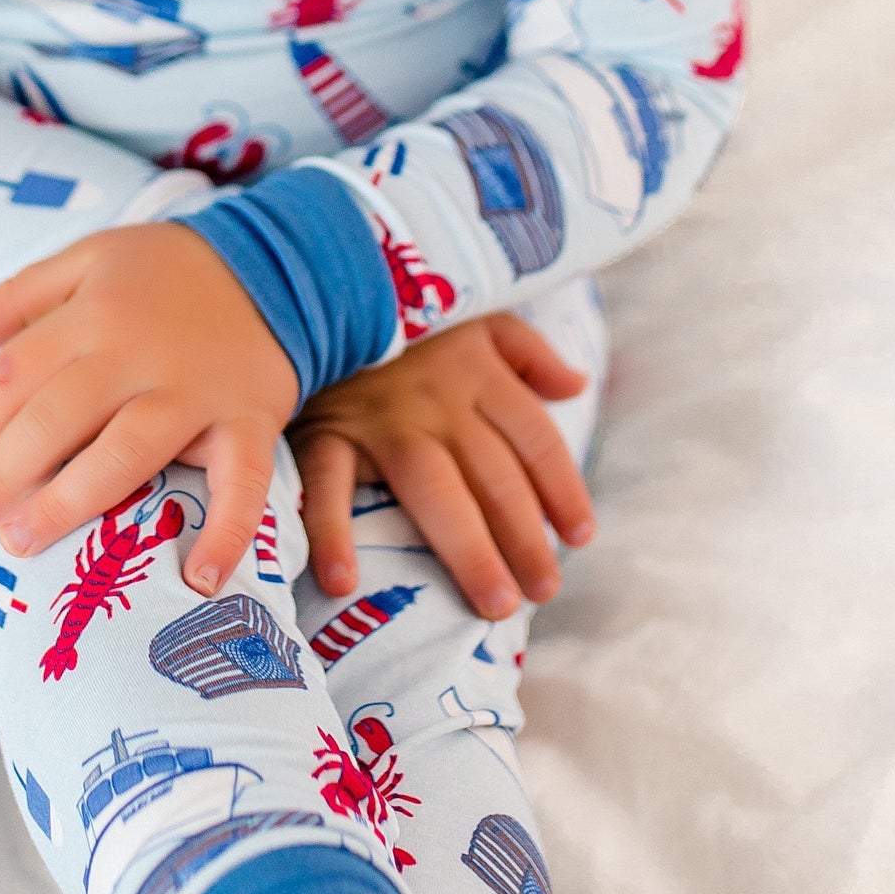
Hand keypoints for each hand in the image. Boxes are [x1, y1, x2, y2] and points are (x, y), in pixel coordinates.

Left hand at [0, 225, 299, 594]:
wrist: (278, 262)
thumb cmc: (168, 269)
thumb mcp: (87, 258)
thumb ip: (17, 296)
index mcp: (94, 313)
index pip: (15, 376)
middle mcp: (139, 354)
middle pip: (54, 421)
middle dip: (4, 476)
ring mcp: (197, 391)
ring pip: (122, 456)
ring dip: (66, 506)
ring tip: (22, 543)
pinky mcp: (251, 420)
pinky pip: (242, 483)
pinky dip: (227, 533)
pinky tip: (198, 579)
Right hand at [290, 315, 595, 620]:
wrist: (314, 288)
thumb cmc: (403, 318)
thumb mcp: (474, 316)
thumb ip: (528, 351)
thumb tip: (576, 386)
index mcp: (478, 371)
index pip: (535, 440)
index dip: (563, 490)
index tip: (580, 538)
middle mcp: (438, 398)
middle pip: (494, 478)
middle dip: (524, 540)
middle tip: (543, 593)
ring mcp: (381, 418)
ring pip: (436, 491)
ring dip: (469, 552)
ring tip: (495, 604)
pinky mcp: (325, 430)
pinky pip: (329, 485)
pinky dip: (331, 531)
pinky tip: (343, 582)